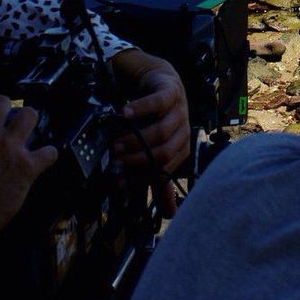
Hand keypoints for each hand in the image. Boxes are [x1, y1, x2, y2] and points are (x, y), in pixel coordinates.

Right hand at [0, 95, 56, 256]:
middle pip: (2, 102)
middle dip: (4, 110)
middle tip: (5, 121)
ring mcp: (8, 147)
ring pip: (30, 115)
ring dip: (29, 123)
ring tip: (27, 131)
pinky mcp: (26, 166)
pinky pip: (49, 152)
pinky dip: (48, 155)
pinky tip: (44, 159)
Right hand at [113, 51, 190, 175]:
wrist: (162, 84)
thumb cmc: (158, 119)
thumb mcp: (160, 148)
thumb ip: (161, 179)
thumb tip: (171, 215)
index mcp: (181, 149)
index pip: (162, 171)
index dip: (140, 178)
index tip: (118, 181)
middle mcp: (184, 131)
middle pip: (163, 152)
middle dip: (137, 159)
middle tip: (115, 160)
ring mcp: (180, 111)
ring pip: (161, 131)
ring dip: (135, 139)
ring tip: (116, 142)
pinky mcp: (172, 92)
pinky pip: (158, 102)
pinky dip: (140, 108)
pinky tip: (124, 113)